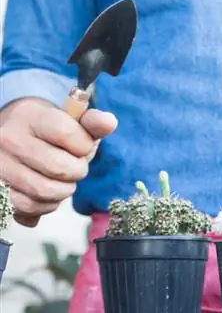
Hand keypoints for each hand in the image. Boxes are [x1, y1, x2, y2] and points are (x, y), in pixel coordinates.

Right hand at [0, 98, 117, 226]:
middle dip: (77, 171)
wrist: (12, 133)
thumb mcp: (69, 119)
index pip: (68, 135)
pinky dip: (46, 205)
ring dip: (64, 190)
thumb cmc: (48, 129)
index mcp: (31, 116)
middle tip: (75, 167)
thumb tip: (109, 122)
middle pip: (60, 168)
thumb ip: (92, 122)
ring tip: (63, 180)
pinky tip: (48, 193)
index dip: (84, 146)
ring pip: (46, 190)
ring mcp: (0, 165)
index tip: (81, 145)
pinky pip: (29, 206)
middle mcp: (9, 139)